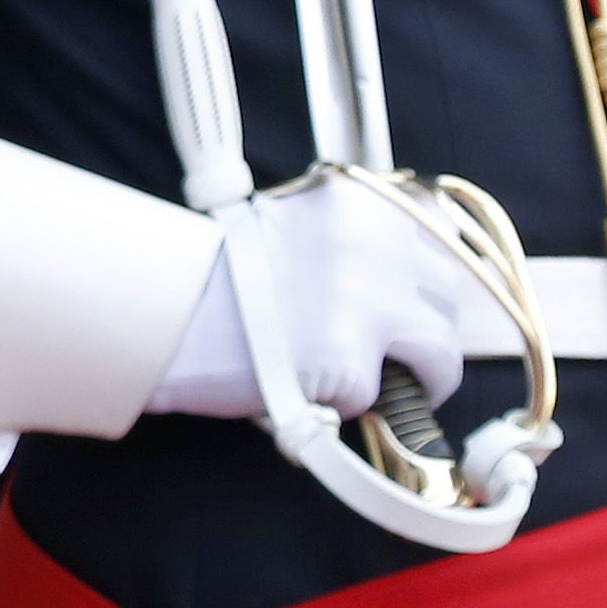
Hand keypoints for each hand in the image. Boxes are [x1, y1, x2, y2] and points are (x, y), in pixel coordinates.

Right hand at [148, 174, 481, 423]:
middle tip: (395, 357)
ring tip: (371, 386)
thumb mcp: (293, 224)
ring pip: (440, 352)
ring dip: (415, 375)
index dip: (421, 278)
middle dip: (425, 329)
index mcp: (359, 202)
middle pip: (445, 296)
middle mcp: (374, 242)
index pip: (435, 233)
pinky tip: (312, 393)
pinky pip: (380, 396)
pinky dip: (350, 405)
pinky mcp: (348, 359)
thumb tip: (398, 285)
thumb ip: (350, 239)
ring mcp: (367, 301)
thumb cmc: (215, 277)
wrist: (161, 312)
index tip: (409, 302)